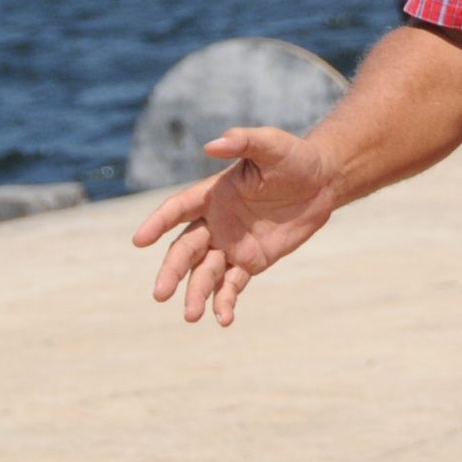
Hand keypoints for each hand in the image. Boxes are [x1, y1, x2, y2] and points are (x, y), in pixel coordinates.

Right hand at [131, 127, 338, 325]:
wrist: (322, 182)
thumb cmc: (293, 157)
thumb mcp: (272, 145)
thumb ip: (244, 142)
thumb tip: (213, 144)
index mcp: (212, 194)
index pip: (178, 209)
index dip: (158, 223)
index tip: (140, 240)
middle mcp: (214, 222)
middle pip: (186, 249)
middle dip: (172, 271)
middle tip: (160, 294)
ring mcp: (230, 244)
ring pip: (205, 273)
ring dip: (195, 293)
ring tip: (191, 316)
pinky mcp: (250, 262)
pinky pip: (232, 285)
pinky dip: (225, 302)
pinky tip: (224, 319)